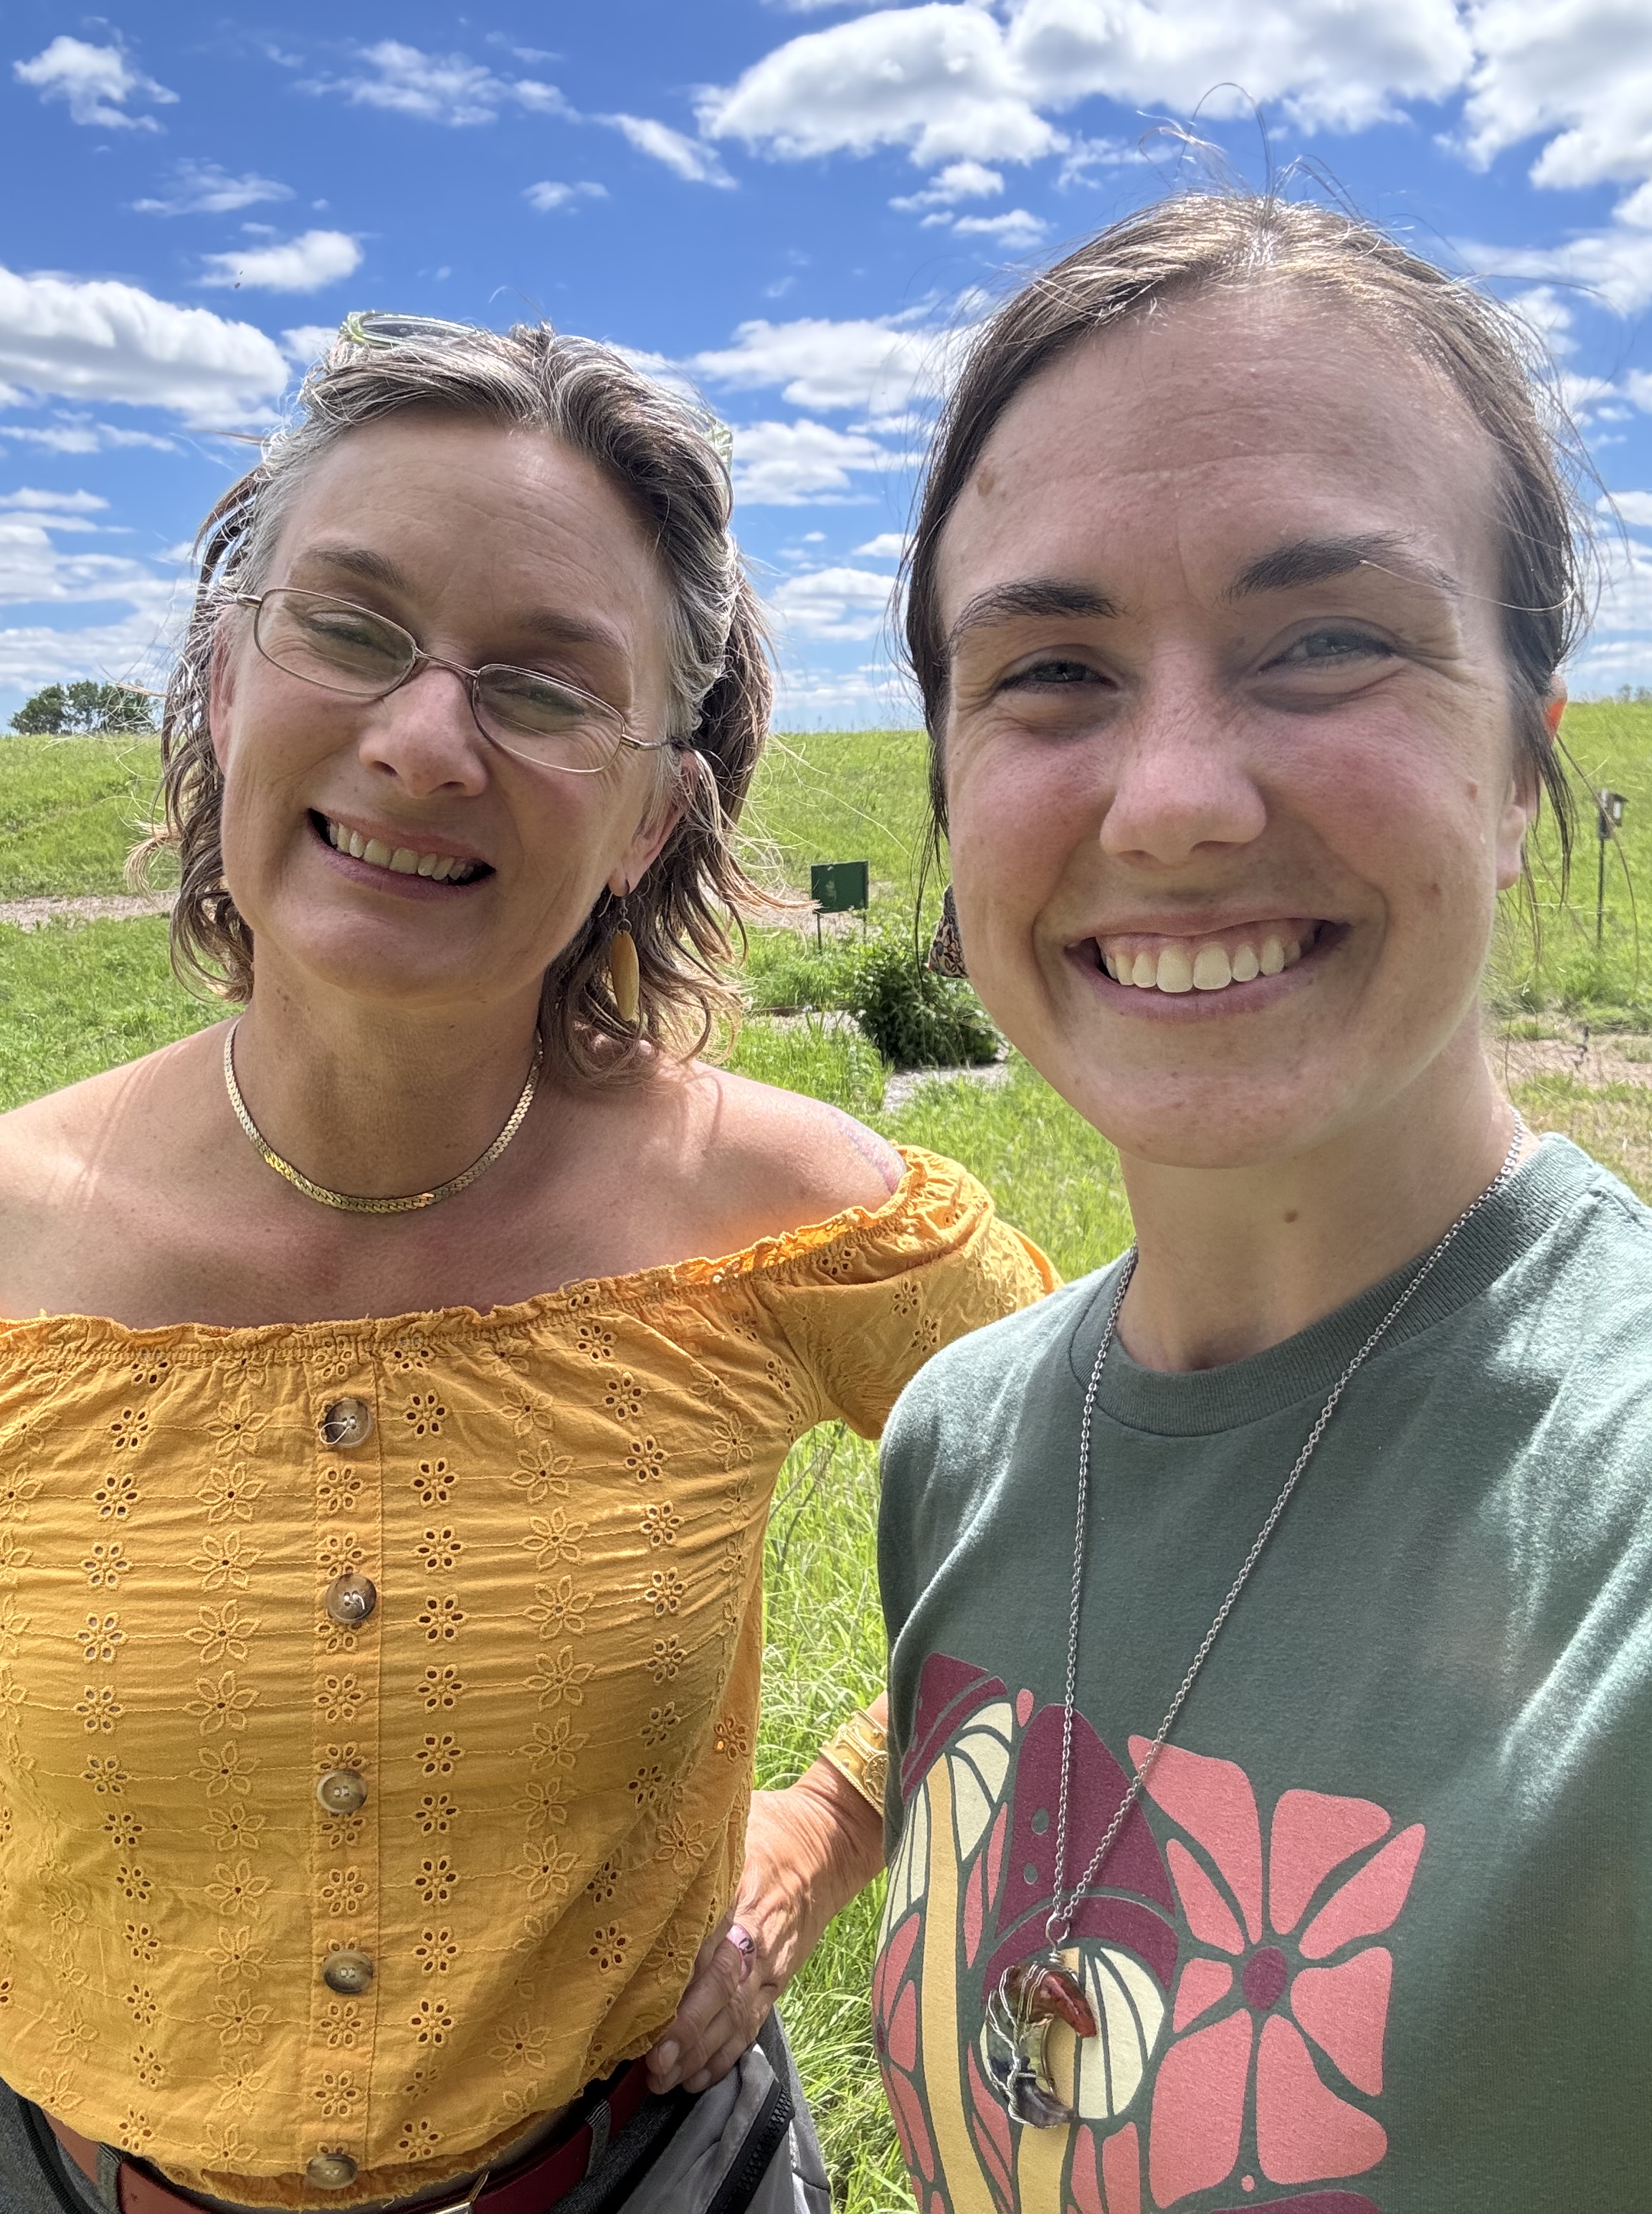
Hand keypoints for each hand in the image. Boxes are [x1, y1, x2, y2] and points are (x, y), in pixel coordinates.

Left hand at [645, 1758, 884, 2094]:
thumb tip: (645, 1846)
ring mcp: (771, 1963)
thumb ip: (698, 1845)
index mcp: (745, 1893)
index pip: (711, 1945)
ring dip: (702, 2054)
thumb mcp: (735, 1822)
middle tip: (653, 2063)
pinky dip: (727, 2054)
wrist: (829, 1843)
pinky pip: (753, 2022)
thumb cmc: (771, 1826)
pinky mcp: (778, 1979)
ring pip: (737, 2017)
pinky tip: (700, 2077)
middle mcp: (758, 1936)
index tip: (648, 2012)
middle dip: (688, 2033)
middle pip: (723, 1991)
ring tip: (665, 2080)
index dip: (682, 1984)